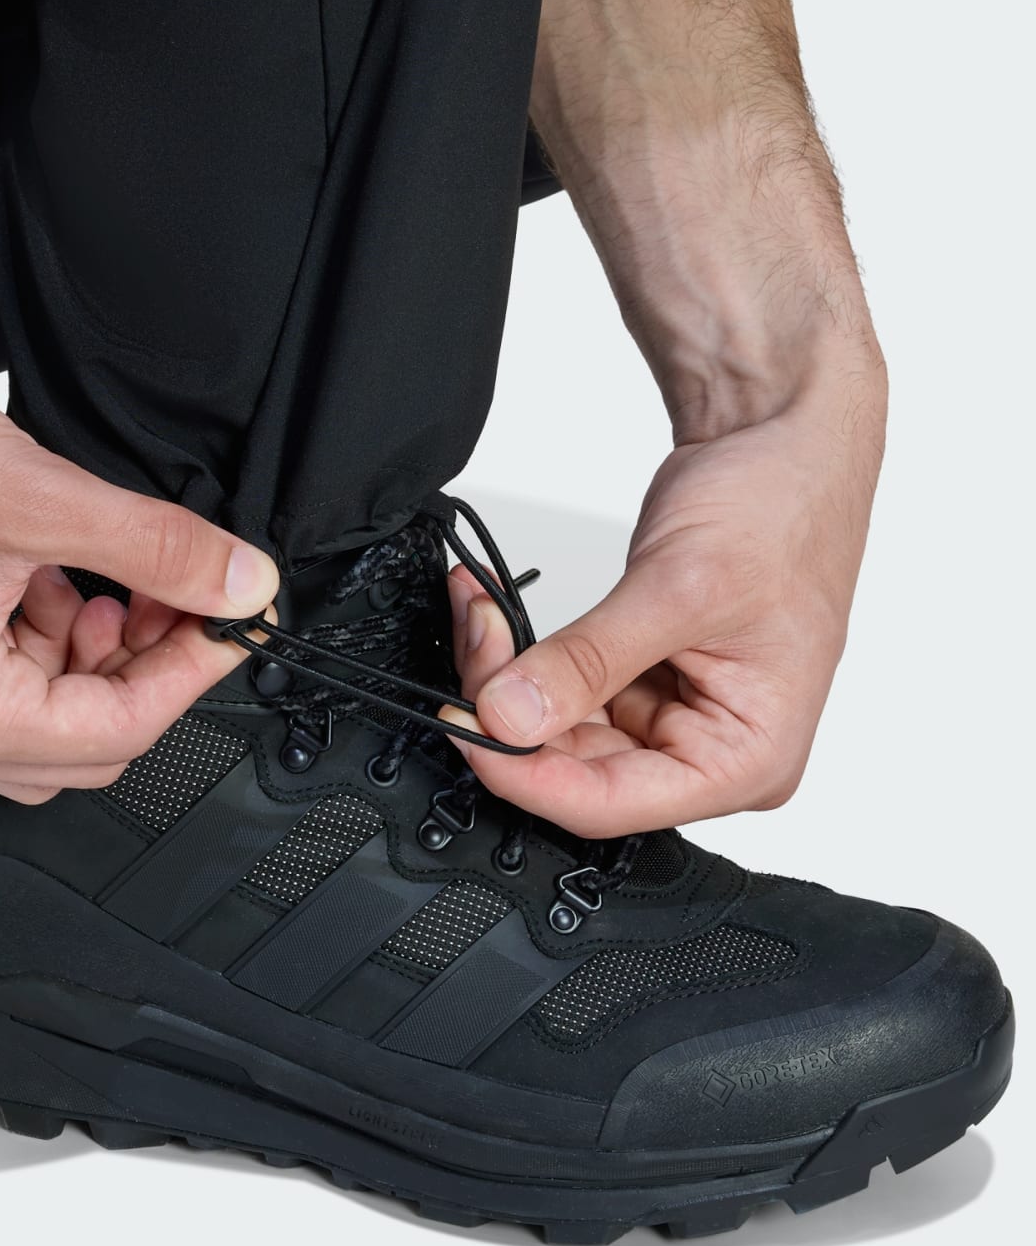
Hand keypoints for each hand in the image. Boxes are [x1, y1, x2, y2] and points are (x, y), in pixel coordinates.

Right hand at [0, 330, 277, 803]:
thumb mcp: (37, 497)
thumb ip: (153, 548)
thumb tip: (238, 584)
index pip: (116, 732)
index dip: (189, 670)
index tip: (227, 616)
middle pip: (81, 743)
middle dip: (137, 665)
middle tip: (167, 591)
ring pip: (38, 716)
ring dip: (85, 651)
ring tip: (89, 569)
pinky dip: (33, 637)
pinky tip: (37, 570)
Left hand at [451, 363, 883, 836]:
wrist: (780, 442)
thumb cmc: (780, 510)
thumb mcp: (679, 588)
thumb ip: (588, 660)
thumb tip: (508, 716)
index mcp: (747, 760)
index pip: (610, 802)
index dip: (525, 772)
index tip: (465, 723)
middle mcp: (709, 752)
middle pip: (572, 765)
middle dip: (506, 703)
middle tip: (473, 633)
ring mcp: (671, 716)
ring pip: (554, 726)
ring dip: (503, 671)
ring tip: (478, 605)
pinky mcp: (638, 678)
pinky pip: (561, 684)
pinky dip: (519, 648)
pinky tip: (490, 608)